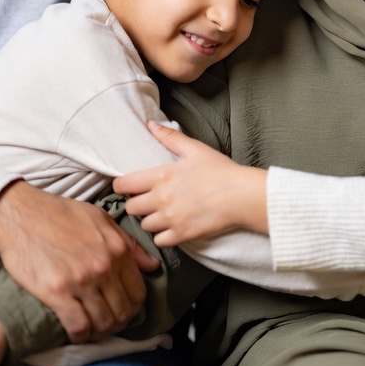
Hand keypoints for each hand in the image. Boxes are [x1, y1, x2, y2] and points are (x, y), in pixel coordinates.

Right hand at [0, 181, 158, 342]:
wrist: (20, 215)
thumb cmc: (59, 214)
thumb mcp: (100, 219)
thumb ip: (128, 243)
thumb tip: (152, 266)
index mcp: (117, 249)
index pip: (138, 292)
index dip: (133, 307)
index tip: (123, 311)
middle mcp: (104, 267)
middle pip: (123, 311)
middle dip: (118, 324)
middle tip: (107, 326)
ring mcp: (82, 281)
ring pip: (103, 322)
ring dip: (99, 333)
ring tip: (92, 332)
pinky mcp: (58, 292)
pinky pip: (78, 326)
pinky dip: (80, 336)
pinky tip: (76, 334)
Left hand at [114, 121, 267, 246]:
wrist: (241, 195)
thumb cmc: (220, 170)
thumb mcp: (194, 149)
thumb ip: (169, 137)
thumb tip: (150, 124)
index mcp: (161, 176)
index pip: (123, 185)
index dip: (123, 186)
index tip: (130, 187)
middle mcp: (161, 199)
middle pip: (131, 208)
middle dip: (137, 204)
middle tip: (149, 201)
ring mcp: (171, 219)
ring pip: (144, 225)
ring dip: (151, 220)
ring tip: (163, 214)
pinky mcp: (181, 234)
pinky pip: (159, 241)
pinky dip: (163, 236)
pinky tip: (172, 227)